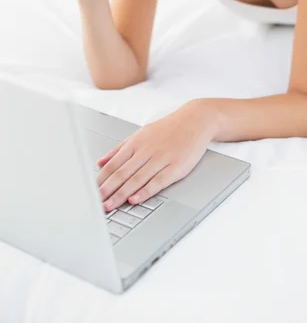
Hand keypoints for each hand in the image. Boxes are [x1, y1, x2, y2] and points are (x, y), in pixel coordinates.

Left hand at [95, 100, 215, 210]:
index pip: (113, 164)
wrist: (196, 120)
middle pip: (122, 173)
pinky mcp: (176, 167)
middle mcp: (147, 150)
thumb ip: (119, 148)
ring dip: (121, 194)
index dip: (100, 180)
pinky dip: (145, 192)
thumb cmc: (168, 128)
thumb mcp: (141, 133)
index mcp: (136, 142)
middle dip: (107, 190)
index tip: (90, 192)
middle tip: (96, 203)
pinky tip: (135, 199)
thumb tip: (100, 162)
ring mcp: (162, 159)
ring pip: (137, 179)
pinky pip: (158, 182)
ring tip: (110, 205)